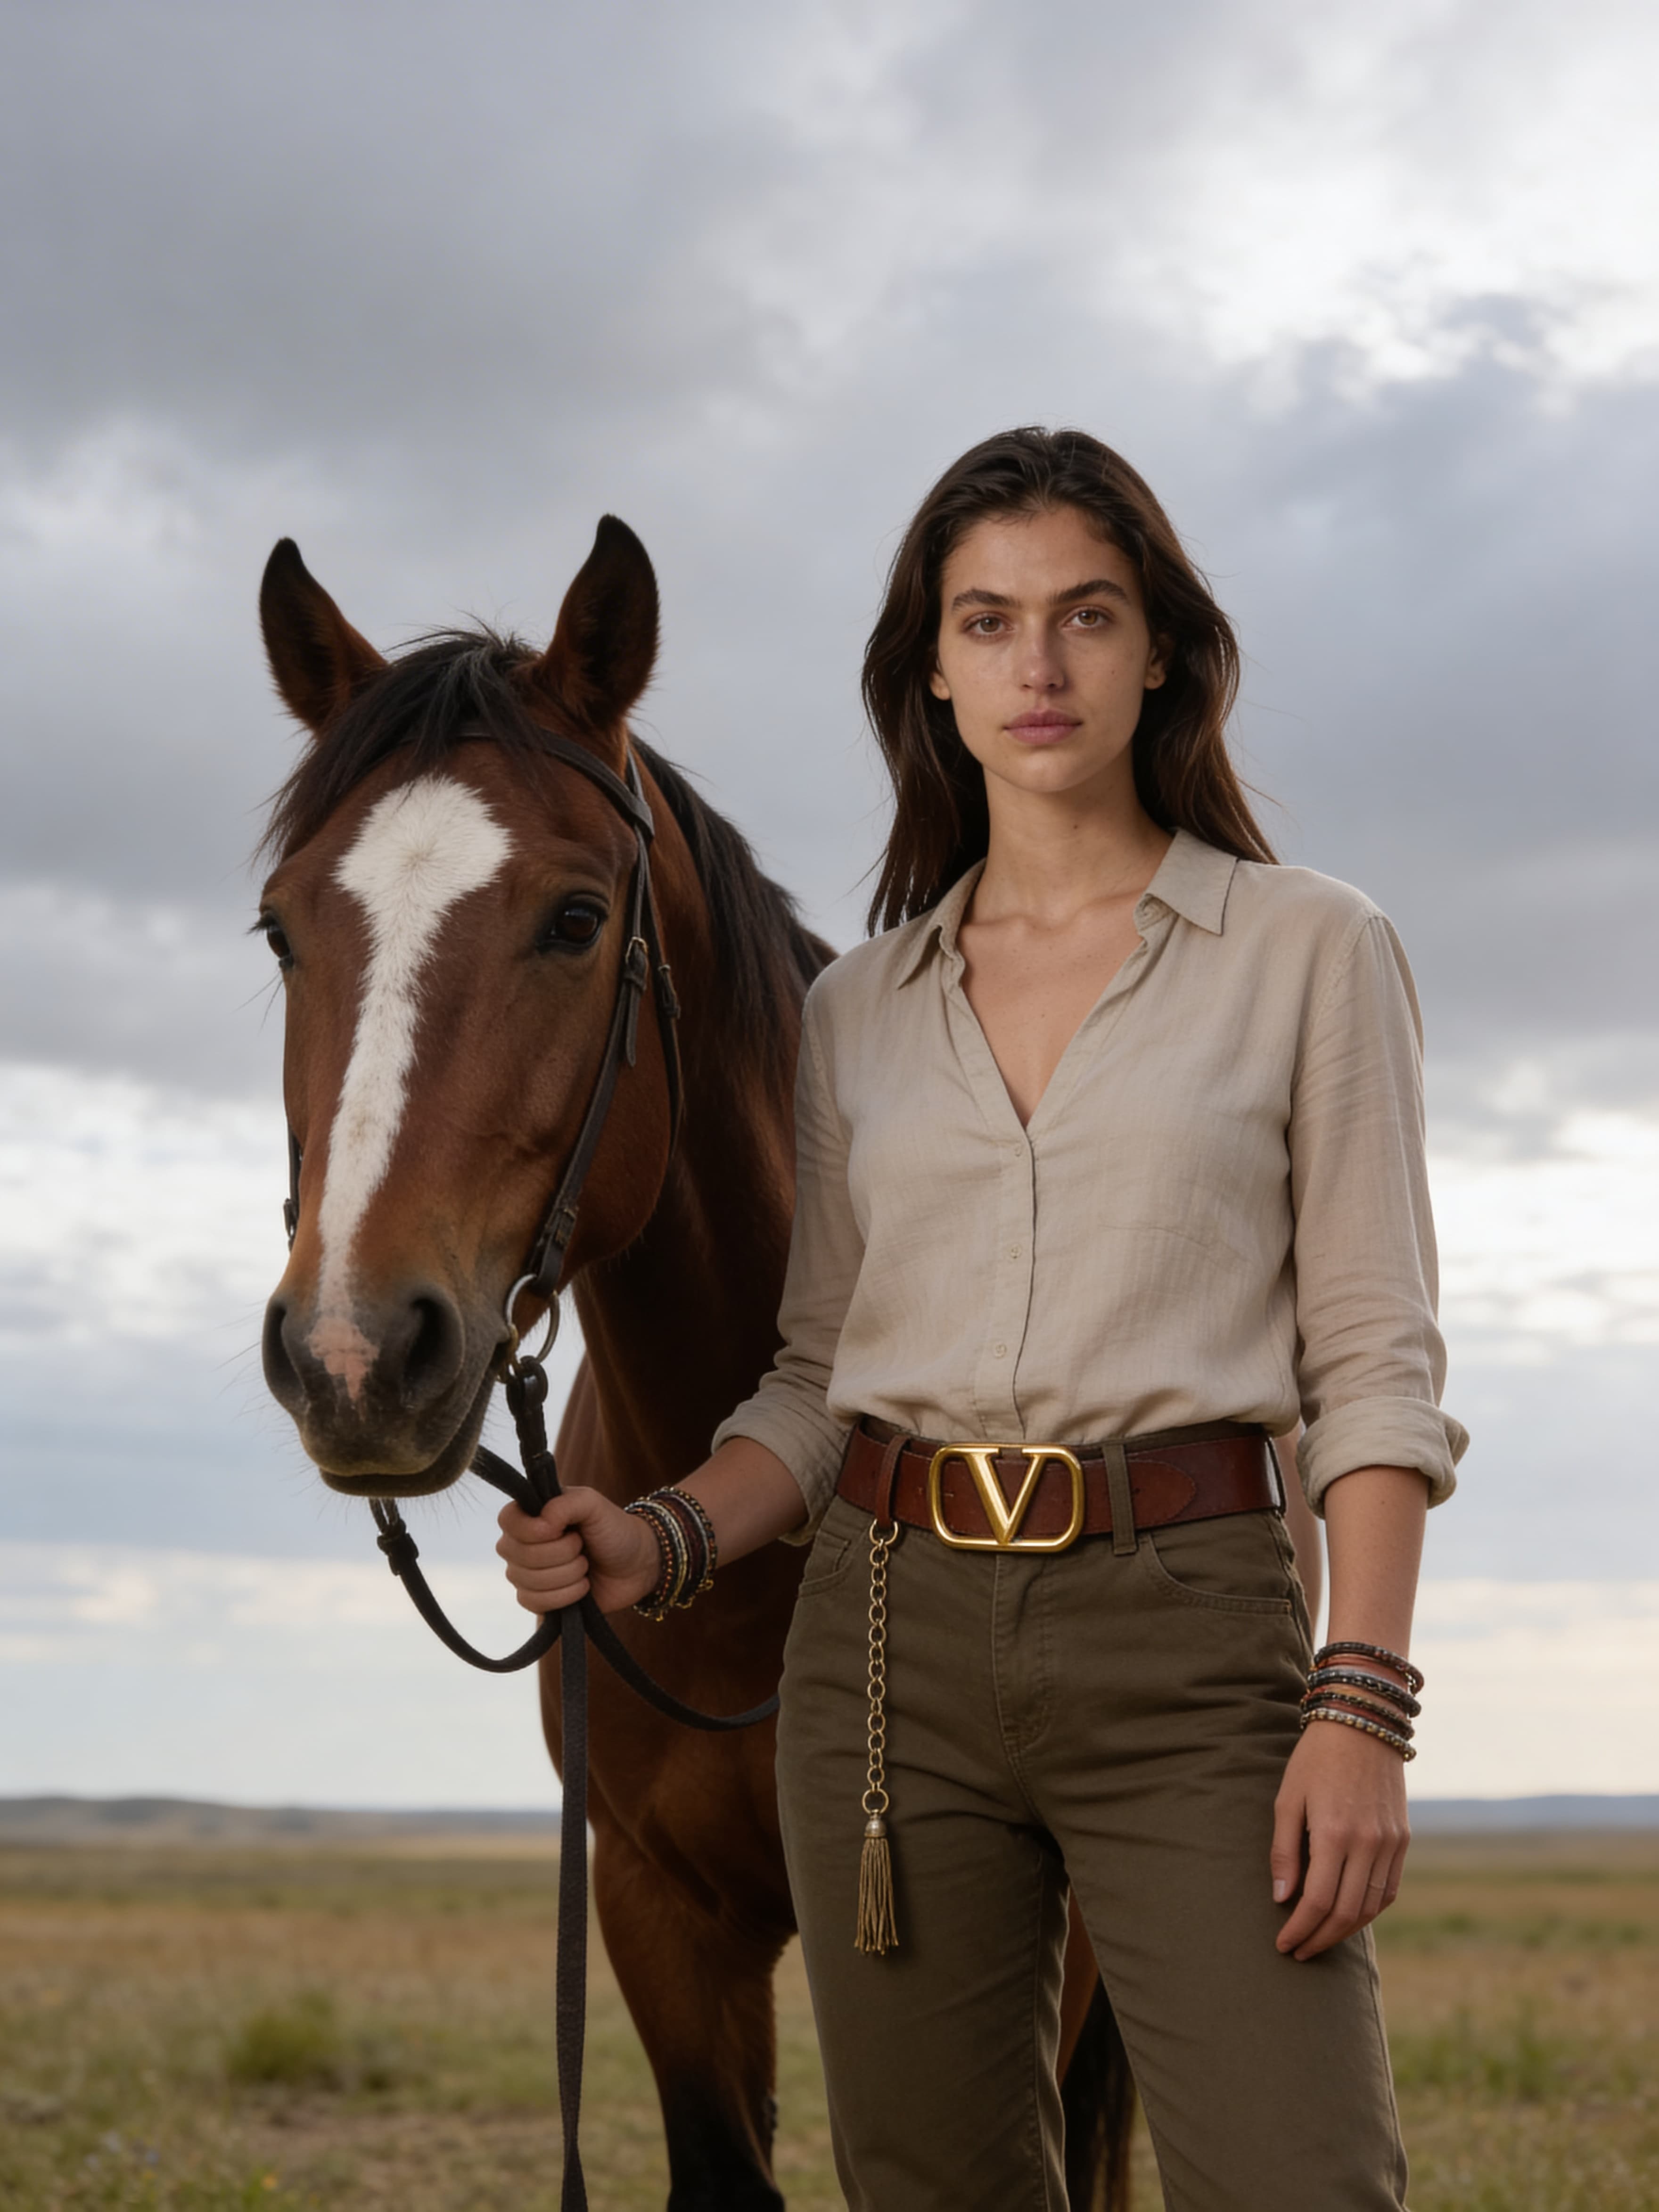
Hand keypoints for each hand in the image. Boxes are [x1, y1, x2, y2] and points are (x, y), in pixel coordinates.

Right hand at [496, 1490, 661, 1616]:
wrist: (635, 1565)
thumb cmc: (613, 1529)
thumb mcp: (592, 1504)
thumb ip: (565, 1503)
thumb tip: (542, 1523)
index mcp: (531, 1514)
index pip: (507, 1520)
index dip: (532, 1529)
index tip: (559, 1529)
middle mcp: (522, 1543)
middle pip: (519, 1554)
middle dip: (561, 1553)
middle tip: (582, 1546)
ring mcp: (526, 1574)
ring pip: (527, 1581)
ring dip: (567, 1574)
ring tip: (585, 1566)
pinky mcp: (538, 1601)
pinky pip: (533, 1603)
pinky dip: (564, 1596)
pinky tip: (582, 1587)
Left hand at [1270, 1721, 1409, 1959]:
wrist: (1363, 1722)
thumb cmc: (1315, 1759)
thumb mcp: (1288, 1798)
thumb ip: (1285, 1851)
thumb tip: (1282, 1900)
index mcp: (1334, 1834)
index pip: (1318, 1902)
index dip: (1299, 1929)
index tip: (1283, 1944)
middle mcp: (1368, 1844)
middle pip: (1347, 1913)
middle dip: (1320, 1938)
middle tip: (1299, 1951)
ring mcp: (1390, 1843)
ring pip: (1372, 1907)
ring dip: (1345, 1930)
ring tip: (1320, 1937)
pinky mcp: (1403, 1839)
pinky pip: (1389, 1889)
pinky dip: (1370, 1909)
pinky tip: (1350, 1915)